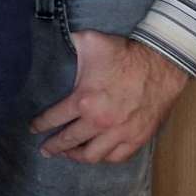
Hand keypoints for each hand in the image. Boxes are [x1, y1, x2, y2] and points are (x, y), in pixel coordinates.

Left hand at [30, 31, 189, 163]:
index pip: (54, 119)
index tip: (33, 129)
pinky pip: (117, 157)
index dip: (40, 125)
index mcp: (84, 101)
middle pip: (69, 141)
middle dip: (54, 146)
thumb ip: (68, 42)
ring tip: (68, 154)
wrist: (162, 64)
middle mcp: (99, 122)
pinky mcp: (137, 138)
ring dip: (77, 156)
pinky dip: (104, 159)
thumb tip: (51, 37)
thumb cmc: (125, 53)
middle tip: (45, 150)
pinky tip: (97, 155)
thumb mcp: (90, 41)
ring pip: (92, 155)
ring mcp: (120, 133)